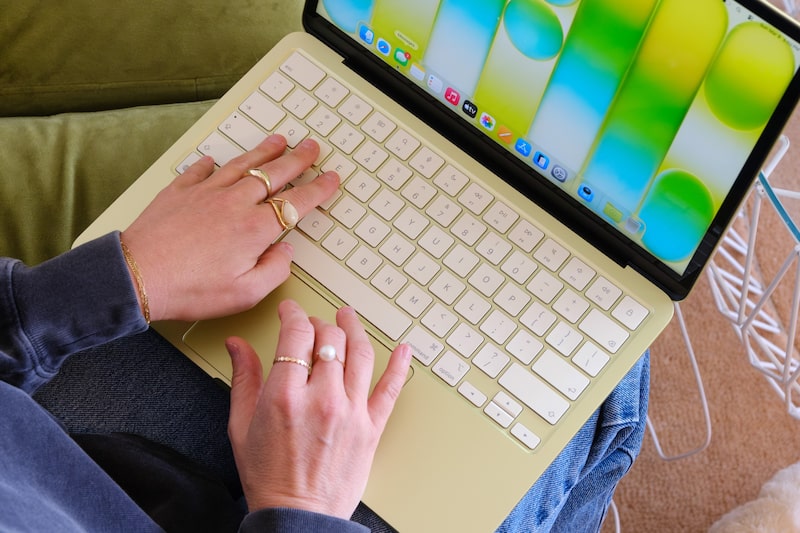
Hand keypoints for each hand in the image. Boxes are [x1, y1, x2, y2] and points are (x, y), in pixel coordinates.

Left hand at [120, 135, 339, 321]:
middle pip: (275, 174)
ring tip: (279, 141)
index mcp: (255, 229)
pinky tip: (214, 160)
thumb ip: (275, 271)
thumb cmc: (190, 290)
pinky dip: (211, 163)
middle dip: (298, 159)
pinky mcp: (180, 191)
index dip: (319, 189)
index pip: (297, 202)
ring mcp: (206, 193)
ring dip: (264, 152)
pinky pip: (200, 170)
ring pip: (243, 165)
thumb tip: (286, 252)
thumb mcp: (244, 294)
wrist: (137, 276)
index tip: (331, 178)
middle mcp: (234, 203)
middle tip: (312, 148)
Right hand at [226, 299, 411, 518]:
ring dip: (355, 329)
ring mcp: (351, 412)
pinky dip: (400, 365)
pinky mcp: (371, 428)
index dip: (294, 314)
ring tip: (349, 317)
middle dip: (320, 323)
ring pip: (360, 353)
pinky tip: (403, 349)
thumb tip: (237, 345)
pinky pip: (391, 389)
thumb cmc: (268, 477)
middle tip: (315, 323)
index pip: (296, 334)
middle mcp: (322, 398)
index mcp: (285, 396)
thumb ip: (243, 379)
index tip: (291, 311)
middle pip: (330, 338)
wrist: (298, 517)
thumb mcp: (241, 426)